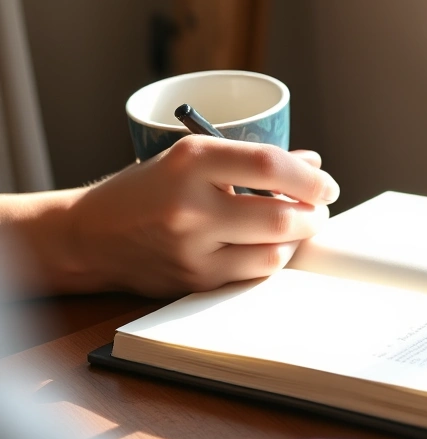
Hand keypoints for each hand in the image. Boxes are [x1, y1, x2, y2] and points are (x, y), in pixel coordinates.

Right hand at [59, 137, 338, 296]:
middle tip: (319, 208)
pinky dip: (271, 259)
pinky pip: (254, 274)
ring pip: (274, 252)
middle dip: (313, 214)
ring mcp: (192, 248)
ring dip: (296, 240)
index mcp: (191, 160)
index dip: (310, 178)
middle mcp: (190, 205)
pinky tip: (270, 247)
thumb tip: (312, 162)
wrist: (89, 235)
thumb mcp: (192, 158)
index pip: (269, 165)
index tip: (325, 183)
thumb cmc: (148, 190)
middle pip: (281, 216)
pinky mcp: (194, 280)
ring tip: (296, 226)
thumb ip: (251, 160)